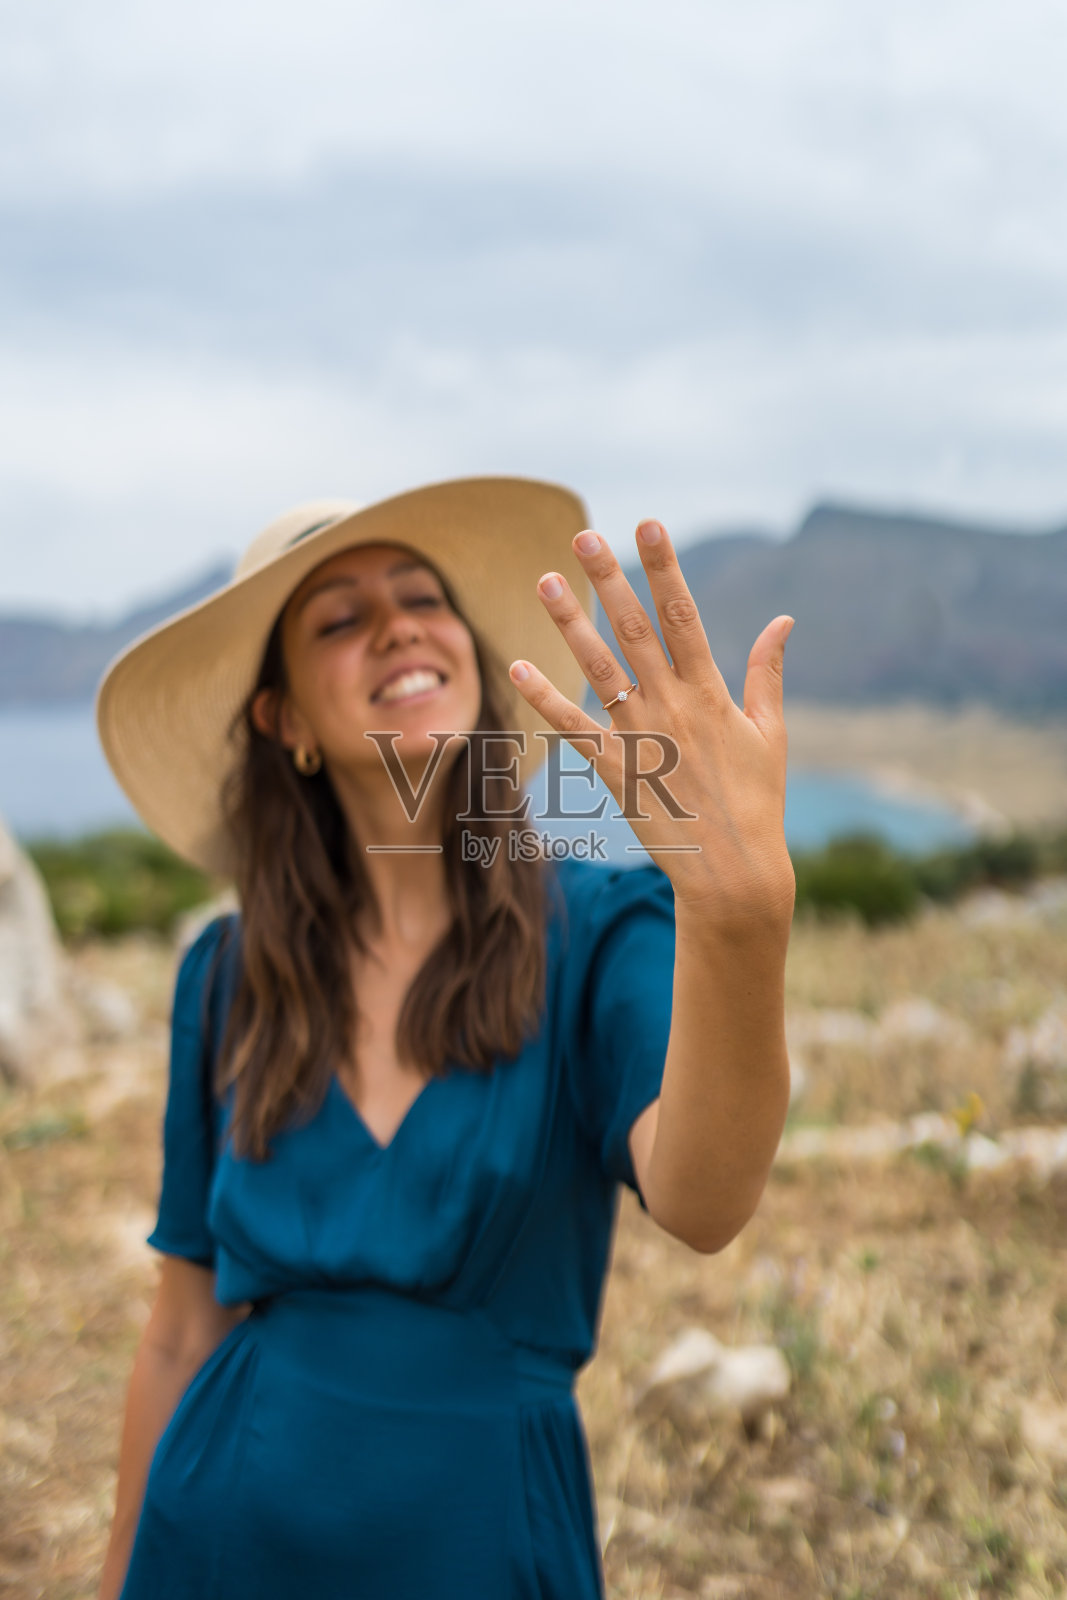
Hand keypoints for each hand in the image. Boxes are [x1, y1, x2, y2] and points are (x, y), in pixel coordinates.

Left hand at [507, 519, 795, 928]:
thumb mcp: (771, 732)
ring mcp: (641, 737)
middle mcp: (672, 706)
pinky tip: (518, 667)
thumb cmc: (758, 801)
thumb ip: (768, 673)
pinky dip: (544, 698)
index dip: (664, 566)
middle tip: (584, 535)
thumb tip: (783, 619)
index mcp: (710, 692)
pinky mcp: (615, 771)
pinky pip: (573, 728)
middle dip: (609, 578)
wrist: (732, 870)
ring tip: (545, 581)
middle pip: (634, 629)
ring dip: (571, 623)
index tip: (648, 524)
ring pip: (599, 667)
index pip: (683, 614)